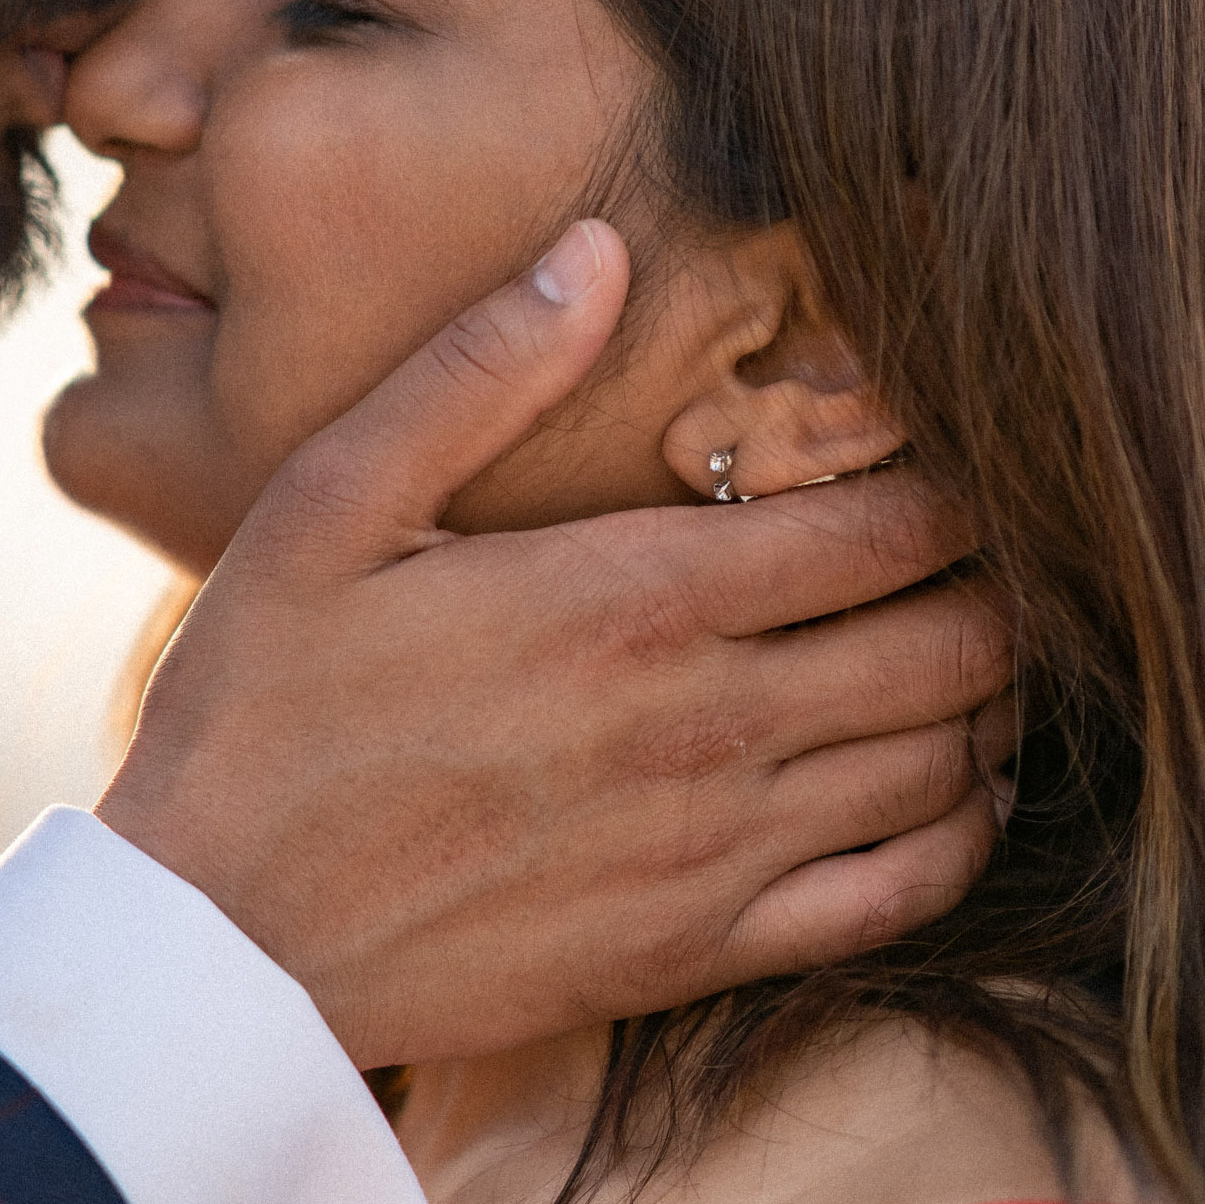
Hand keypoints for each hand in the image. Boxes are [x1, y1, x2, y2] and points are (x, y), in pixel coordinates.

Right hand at [97, 220, 1013, 1066]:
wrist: (215, 942)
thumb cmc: (260, 710)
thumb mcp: (330, 505)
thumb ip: (476, 372)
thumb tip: (596, 250)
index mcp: (630, 597)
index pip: (881, 525)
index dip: (950, 482)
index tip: (945, 452)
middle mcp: (703, 725)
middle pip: (949, 642)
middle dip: (989, 582)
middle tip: (973, 548)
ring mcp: (712, 853)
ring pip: (942, 762)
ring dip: (983, 698)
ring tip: (965, 648)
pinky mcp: (695, 953)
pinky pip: (899, 898)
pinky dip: (957, 835)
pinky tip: (948, 790)